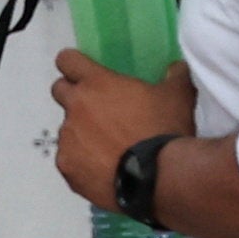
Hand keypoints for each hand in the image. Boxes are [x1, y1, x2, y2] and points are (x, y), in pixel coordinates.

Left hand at [51, 46, 194, 209]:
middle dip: (73, 95)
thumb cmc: (165, 129)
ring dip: (82, 132)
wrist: (157, 176)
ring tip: (110, 147)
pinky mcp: (66, 166)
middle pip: (59, 91)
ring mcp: (67, 138)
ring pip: (67, 129)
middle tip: (98, 108)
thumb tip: (176, 67)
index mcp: (96, 84)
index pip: (67, 60)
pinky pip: (70, 158)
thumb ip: (175, 76)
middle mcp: (75, 107)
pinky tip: (105, 168)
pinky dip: (83, 160)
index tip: (82, 71)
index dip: (73, 64)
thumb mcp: (178, 96)